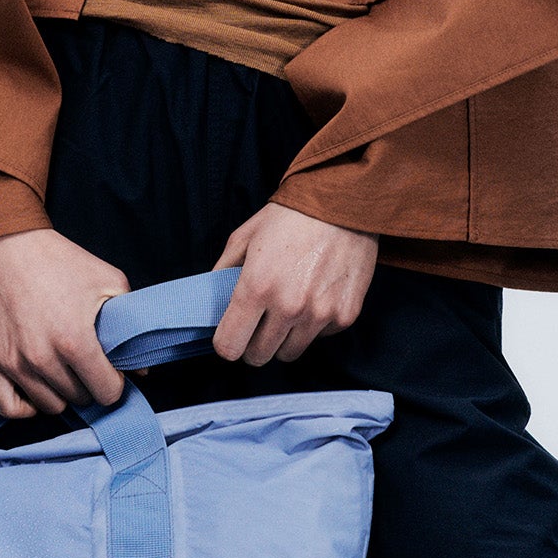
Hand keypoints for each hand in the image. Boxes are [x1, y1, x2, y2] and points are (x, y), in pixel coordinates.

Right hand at [0, 228, 129, 419]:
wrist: (7, 246)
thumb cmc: (59, 261)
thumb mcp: (108, 281)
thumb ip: (130, 325)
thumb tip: (141, 370)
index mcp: (75, 340)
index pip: (107, 392)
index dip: (115, 382)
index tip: (111, 370)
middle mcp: (43, 357)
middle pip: (80, 399)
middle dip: (89, 384)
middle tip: (86, 364)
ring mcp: (13, 363)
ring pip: (50, 406)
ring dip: (62, 393)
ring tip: (63, 369)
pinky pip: (9, 408)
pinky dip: (26, 406)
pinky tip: (37, 389)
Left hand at [211, 202, 377, 366]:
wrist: (343, 201)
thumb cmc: (291, 216)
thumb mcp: (245, 236)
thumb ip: (223, 271)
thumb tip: (212, 300)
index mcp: (257, 287)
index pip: (230, 346)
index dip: (226, 342)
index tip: (231, 334)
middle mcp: (289, 307)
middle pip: (259, 356)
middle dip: (253, 343)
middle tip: (258, 323)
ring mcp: (320, 314)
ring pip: (289, 353)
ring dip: (283, 338)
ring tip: (287, 309)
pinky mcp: (345, 316)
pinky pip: (320, 337)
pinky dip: (314, 325)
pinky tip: (315, 297)